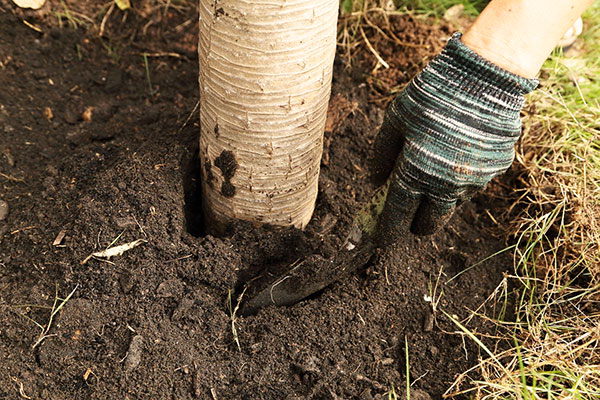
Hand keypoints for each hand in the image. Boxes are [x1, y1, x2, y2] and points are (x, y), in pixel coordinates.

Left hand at [372, 33, 537, 243]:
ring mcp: (474, 180)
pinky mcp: (495, 169)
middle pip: (429, 223)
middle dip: (417, 225)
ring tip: (433, 176)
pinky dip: (460, 180)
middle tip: (410, 216)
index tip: (383, 241)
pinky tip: (457, 157)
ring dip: (439, 200)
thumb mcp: (395, 119)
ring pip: (452, 205)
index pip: (398, 215)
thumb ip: (382, 154)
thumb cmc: (433, 94)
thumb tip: (374, 183)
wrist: (486, 76)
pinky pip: (472, 185)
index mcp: (416, 173)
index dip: (388, 231)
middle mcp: (446, 185)